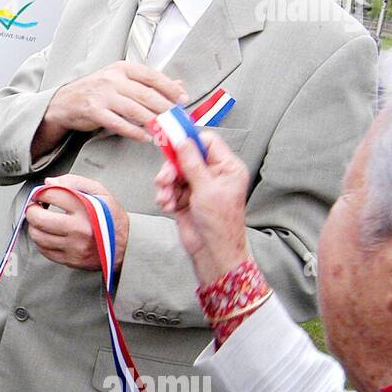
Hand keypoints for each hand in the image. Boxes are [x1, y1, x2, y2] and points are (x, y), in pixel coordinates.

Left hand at [24, 174, 128, 270]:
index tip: (41, 193)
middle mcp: (78, 230)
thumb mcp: (100, 193)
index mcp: (86, 209)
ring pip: (38, 236)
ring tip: (40, 220)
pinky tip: (47, 234)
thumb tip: (49, 182)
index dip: (41, 192)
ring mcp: (73, 247)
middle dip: (31, 209)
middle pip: (39, 219)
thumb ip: (75, 182)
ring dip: (33, 226)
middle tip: (35, 206)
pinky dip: (40, 241)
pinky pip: (44, 251)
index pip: (52, 195)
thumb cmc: (112, 217)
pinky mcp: (71, 261)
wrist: (126, 246)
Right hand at [33, 61, 187, 158]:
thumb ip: (149, 84)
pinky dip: (134, 132)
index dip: (169, 88)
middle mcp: (112, 78)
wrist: (65, 102)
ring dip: (152, 121)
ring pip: (134, 109)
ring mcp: (102, 94)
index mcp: (122, 68)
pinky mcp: (94, 110)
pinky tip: (145, 137)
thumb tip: (179, 84)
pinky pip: (118, 123)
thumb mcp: (122, 81)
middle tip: (177, 118)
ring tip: (165, 129)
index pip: (151, 76)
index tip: (183, 99)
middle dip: (165, 107)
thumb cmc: (96, 92)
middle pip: (145, 93)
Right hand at [153, 130, 251, 283]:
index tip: (171, 139)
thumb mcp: (206, 188)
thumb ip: (191, 162)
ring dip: (166, 185)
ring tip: (166, 197)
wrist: (212, 252)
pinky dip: (165, 196)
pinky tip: (168, 205)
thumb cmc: (220, 224)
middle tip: (164, 178)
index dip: (189, 140)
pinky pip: (169, 188)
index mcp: (227, 168)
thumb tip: (182, 141)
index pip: (207, 142)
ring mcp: (198, 186)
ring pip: (174, 173)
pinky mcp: (185, 198)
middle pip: (186, 157)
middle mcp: (213, 174)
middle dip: (172, 168)